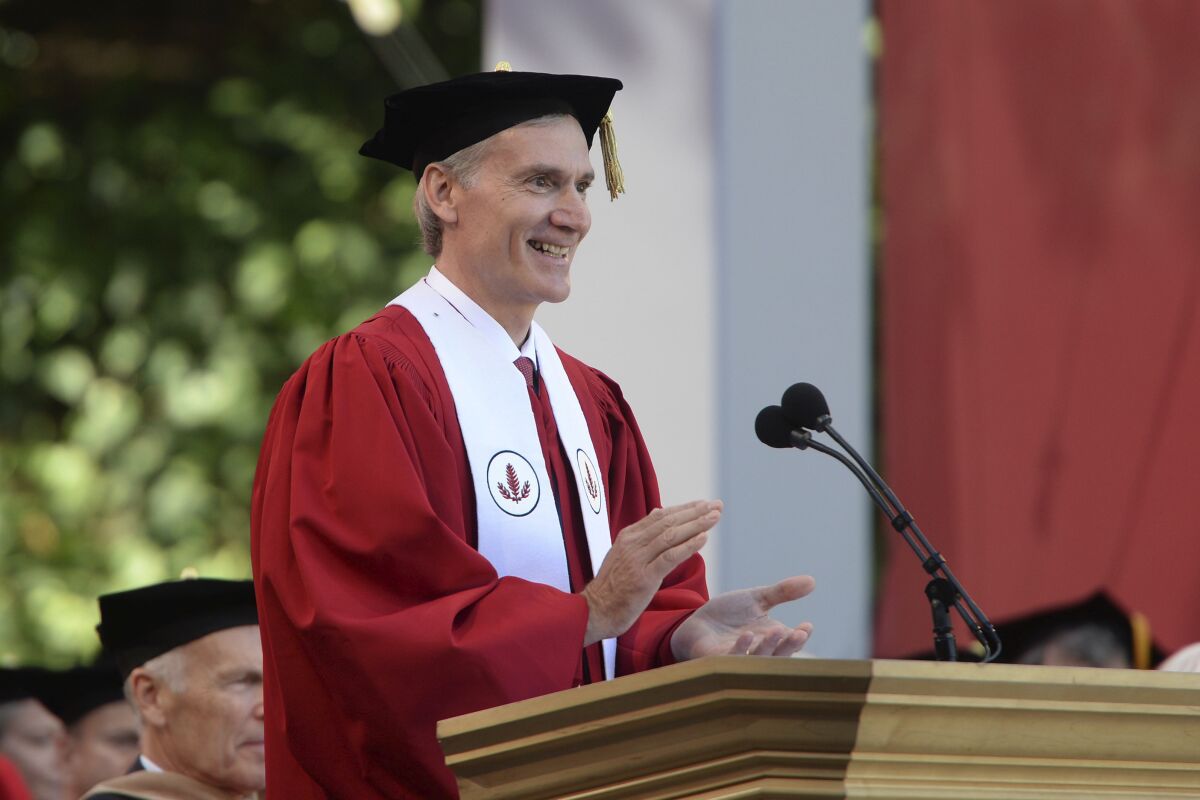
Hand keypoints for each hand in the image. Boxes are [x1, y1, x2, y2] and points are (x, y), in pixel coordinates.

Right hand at [582, 500, 720, 644]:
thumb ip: (642, 534)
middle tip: (717, 506)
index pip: (661, 517)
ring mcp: (637, 560)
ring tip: (714, 517)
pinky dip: (688, 546)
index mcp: (628, 536)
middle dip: (695, 513)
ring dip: (696, 525)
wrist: (595, 611)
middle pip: (668, 522)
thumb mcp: (623, 554)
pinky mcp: (644, 578)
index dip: (684, 509)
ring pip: (671, 536)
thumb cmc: (612, 586)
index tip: (704, 504)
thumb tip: (658, 512)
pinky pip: (669, 557)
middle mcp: (633, 544)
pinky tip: (703, 538)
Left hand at [670, 576, 815, 660]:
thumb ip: (782, 592)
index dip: (800, 637)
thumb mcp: (757, 599)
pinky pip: (732, 658)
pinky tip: (747, 636)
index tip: (807, 626)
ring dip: (768, 646)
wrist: (697, 622)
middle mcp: (758, 653)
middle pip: (779, 655)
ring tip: (776, 630)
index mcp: (771, 640)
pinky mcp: (718, 660)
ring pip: (758, 659)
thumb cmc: (728, 614)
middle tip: (799, 634)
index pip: (791, 643)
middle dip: (789, 645)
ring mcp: (739, 659)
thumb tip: (813, 581)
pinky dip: (741, 649)